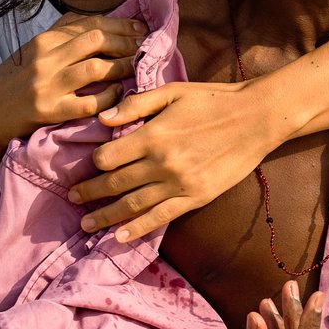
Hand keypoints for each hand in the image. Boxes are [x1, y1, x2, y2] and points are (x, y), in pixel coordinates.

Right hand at [0, 14, 143, 171]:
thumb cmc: (11, 82)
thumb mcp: (30, 52)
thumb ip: (59, 34)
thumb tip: (94, 19)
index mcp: (42, 41)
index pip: (88, 24)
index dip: (119, 25)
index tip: (139, 28)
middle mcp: (45, 59)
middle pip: (95, 40)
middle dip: (125, 41)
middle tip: (143, 46)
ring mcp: (47, 85)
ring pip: (95, 69)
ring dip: (121, 66)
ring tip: (135, 66)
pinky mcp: (49, 112)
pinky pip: (89, 103)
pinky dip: (108, 97)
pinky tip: (118, 93)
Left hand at [73, 79, 282, 240]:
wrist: (256, 118)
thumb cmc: (213, 100)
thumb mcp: (172, 92)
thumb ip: (136, 105)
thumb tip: (102, 119)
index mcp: (152, 136)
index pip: (108, 156)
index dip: (94, 161)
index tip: (90, 164)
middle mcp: (161, 163)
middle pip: (115, 183)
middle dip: (90, 192)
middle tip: (73, 198)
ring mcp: (179, 184)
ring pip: (132, 204)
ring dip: (106, 216)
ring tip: (86, 224)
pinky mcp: (195, 197)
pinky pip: (160, 217)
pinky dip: (137, 229)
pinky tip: (119, 237)